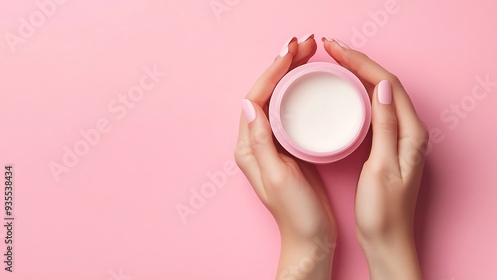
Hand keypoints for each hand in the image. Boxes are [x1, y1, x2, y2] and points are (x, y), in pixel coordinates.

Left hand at [235, 35, 336, 279]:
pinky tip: (313, 82)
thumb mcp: (277, 177)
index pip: (256, 97)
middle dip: (283, 65)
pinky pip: (292, 109)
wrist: (310, 237)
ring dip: (292, 73)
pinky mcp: (291, 146)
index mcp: (249, 146)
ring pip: (280, 97)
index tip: (290, 52)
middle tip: (305, 44)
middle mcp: (257, 140)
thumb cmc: (295, 213)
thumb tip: (249, 104)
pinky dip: (301, 91)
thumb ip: (262, 142)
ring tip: (309, 54)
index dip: (271, 72)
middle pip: (267, 92)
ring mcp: (274, 142)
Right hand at [323, 39, 427, 279]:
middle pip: (385, 83)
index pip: (386, 84)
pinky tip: (345, 92)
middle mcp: (409, 131)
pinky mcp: (388, 145)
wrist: (387, 240)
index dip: (361, 63)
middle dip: (358, 62)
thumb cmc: (383, 211)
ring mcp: (399, 137)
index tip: (336, 51)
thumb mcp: (381, 168)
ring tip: (335, 63)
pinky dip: (359, 94)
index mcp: (411, 133)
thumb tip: (380, 86)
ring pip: (380, 94)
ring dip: (359, 74)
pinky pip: (375, 109)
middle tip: (331, 50)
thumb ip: (384, 127)